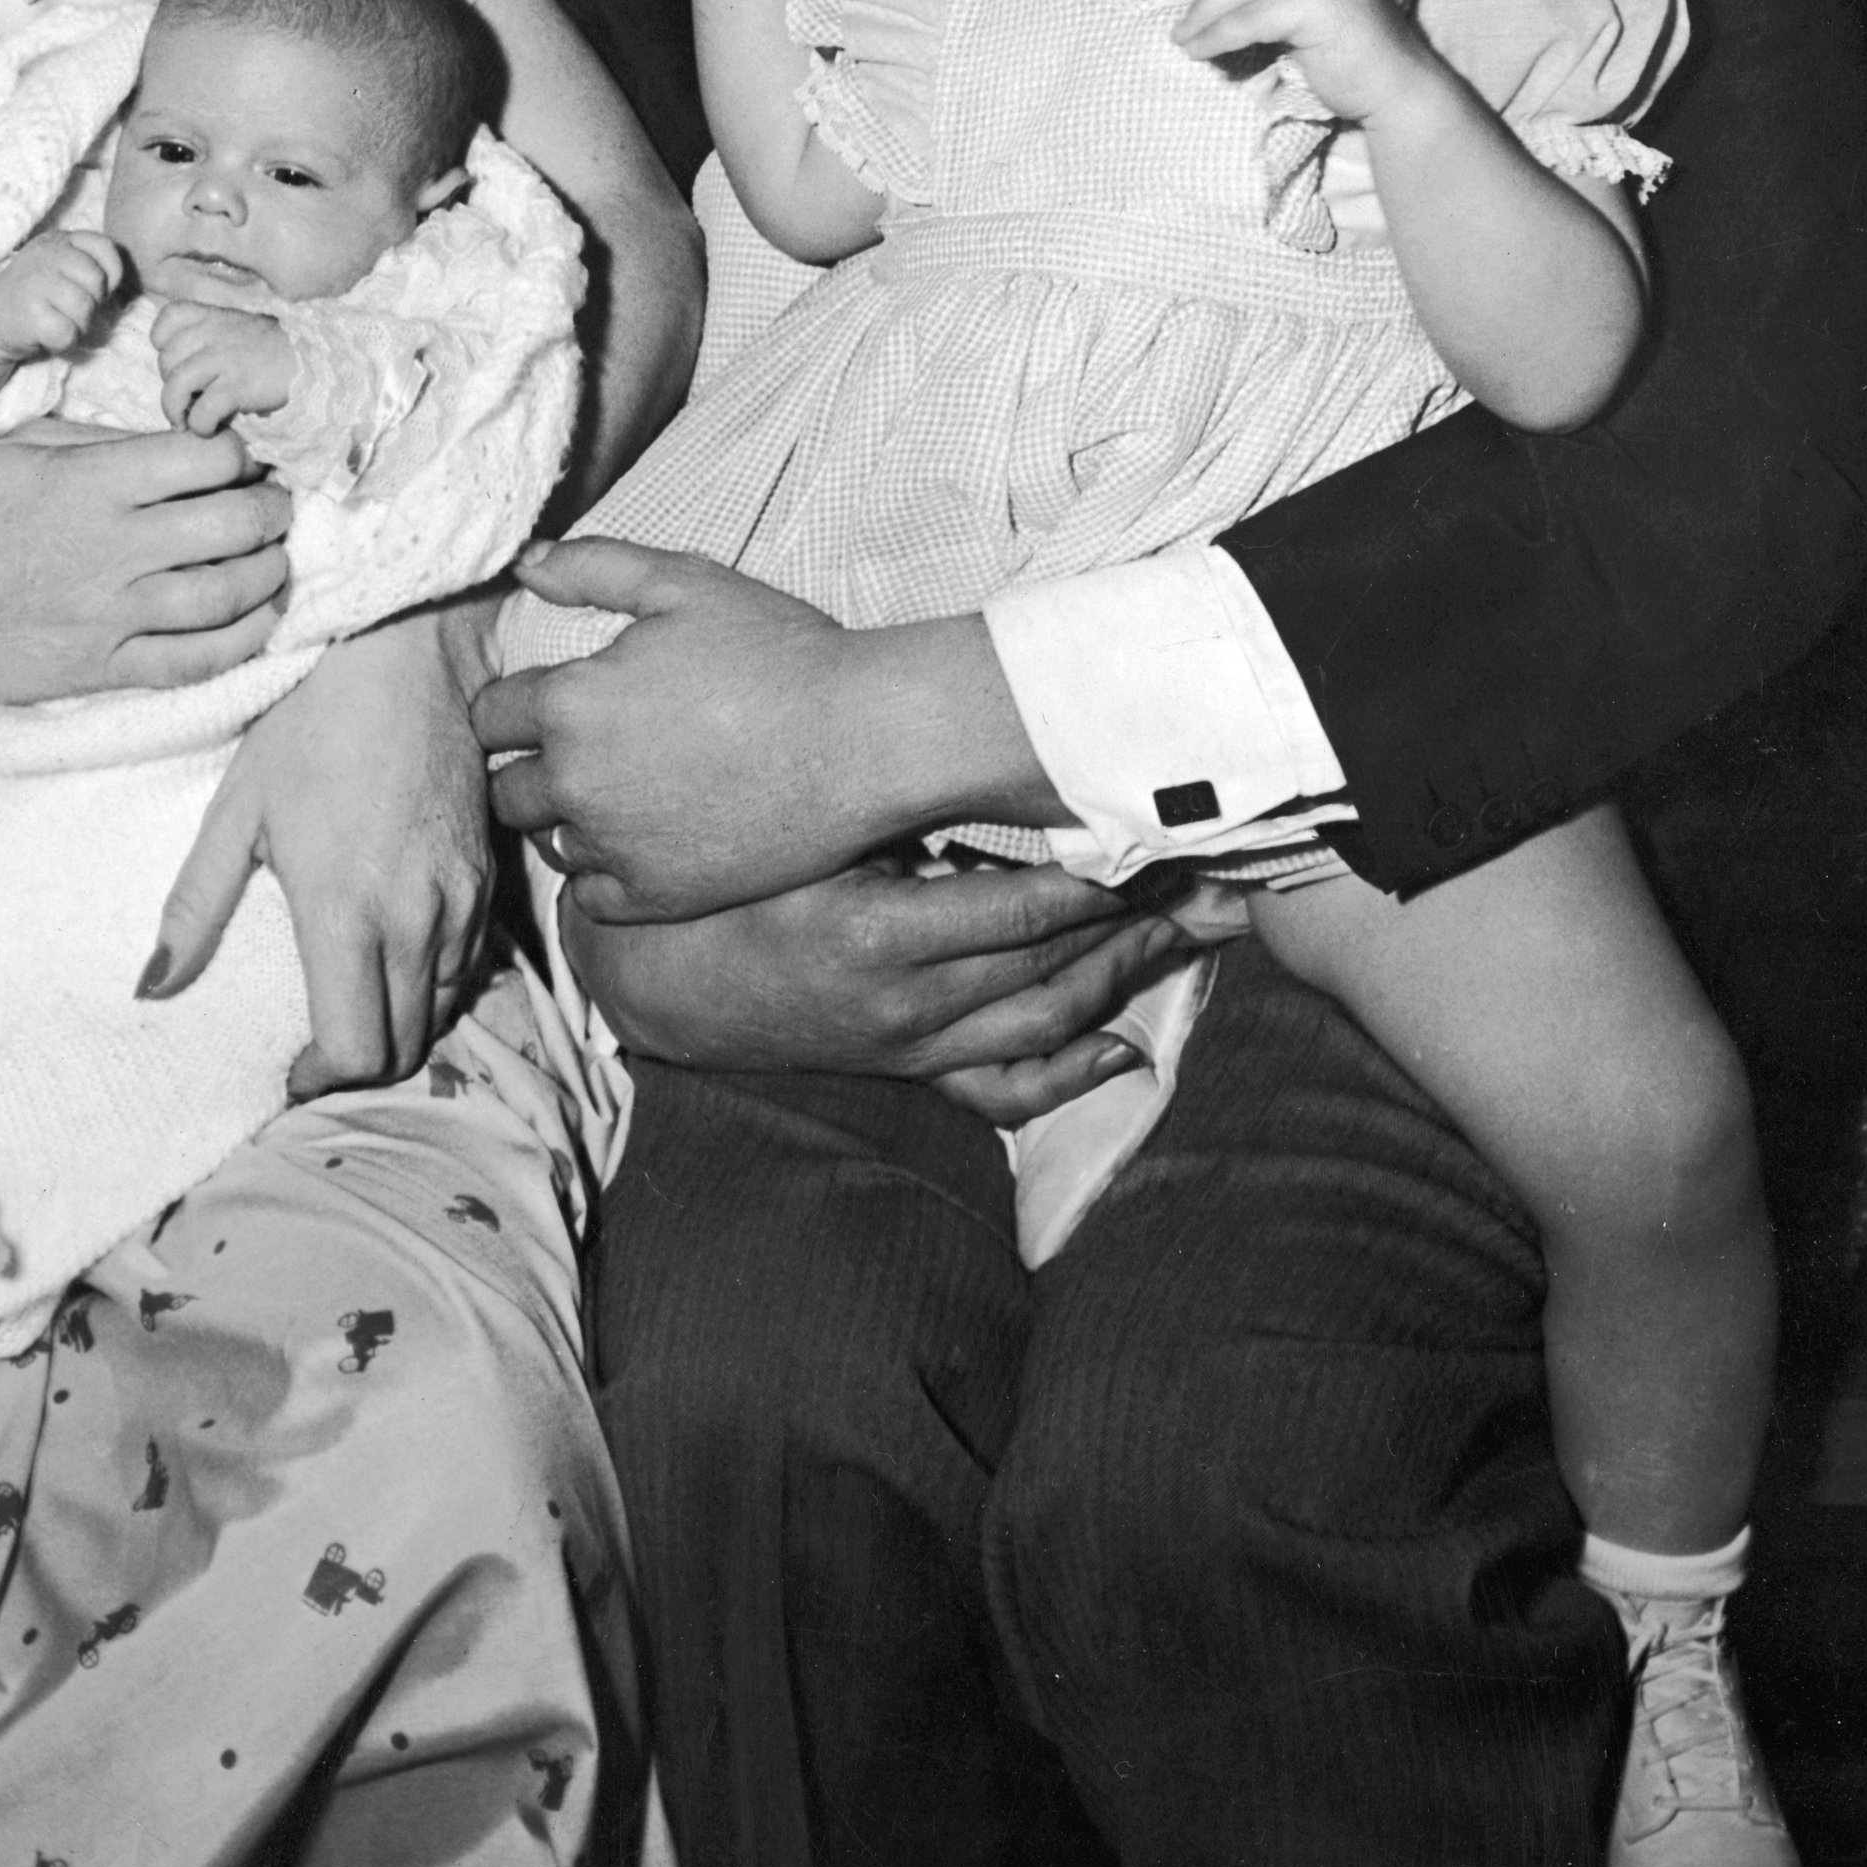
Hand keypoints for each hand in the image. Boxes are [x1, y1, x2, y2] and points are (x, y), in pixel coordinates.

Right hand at [0, 229, 125, 405]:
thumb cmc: (34, 296)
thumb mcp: (60, 267)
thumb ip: (89, 264)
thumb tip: (117, 283)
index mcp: (59, 241)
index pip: (104, 247)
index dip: (110, 274)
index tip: (95, 288)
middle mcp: (46, 256)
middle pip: (96, 280)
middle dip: (92, 302)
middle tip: (71, 309)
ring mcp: (35, 283)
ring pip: (84, 308)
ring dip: (78, 325)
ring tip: (58, 322)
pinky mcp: (29, 315)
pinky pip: (67, 333)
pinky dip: (63, 342)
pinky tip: (47, 335)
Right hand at [0, 427, 289, 697]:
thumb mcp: (23, 449)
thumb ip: (103, 441)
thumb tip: (180, 443)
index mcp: (89, 483)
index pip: (202, 459)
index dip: (239, 453)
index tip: (242, 458)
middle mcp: (108, 547)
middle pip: (230, 525)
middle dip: (270, 510)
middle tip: (276, 504)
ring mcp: (109, 614)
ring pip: (224, 595)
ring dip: (267, 573)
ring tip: (273, 557)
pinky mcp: (105, 667)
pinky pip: (194, 660)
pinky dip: (243, 640)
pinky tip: (259, 618)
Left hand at [142, 604, 490, 1094]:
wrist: (402, 654)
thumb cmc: (307, 726)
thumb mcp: (235, 812)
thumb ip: (194, 909)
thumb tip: (150, 988)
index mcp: (345, 913)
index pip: (359, 1051)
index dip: (321, 1077)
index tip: (289, 1067)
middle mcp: (415, 920)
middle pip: (406, 1045)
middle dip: (359, 1063)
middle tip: (315, 1048)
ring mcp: (461, 899)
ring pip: (443, 1008)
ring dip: (400, 1023)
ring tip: (353, 1002)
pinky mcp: (487, 874)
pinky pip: (468, 961)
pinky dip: (434, 982)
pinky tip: (393, 955)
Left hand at [151, 299, 296, 435]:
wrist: (317, 361)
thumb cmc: (278, 350)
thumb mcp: (242, 327)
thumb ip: (213, 334)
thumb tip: (185, 362)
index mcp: (216, 316)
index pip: (170, 317)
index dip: (163, 342)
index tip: (178, 361)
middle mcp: (215, 334)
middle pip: (166, 359)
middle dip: (170, 384)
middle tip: (187, 400)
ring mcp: (225, 360)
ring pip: (175, 385)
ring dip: (174, 410)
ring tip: (185, 422)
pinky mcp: (238, 387)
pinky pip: (202, 411)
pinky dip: (200, 425)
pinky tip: (211, 428)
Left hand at [474, 536, 913, 920]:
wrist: (862, 738)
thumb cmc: (778, 651)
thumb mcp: (684, 584)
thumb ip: (593, 567)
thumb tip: (526, 563)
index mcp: (568, 704)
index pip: (488, 717)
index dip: (514, 707)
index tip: (551, 704)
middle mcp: (575, 783)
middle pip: (505, 789)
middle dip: (531, 767)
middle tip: (587, 750)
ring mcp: (615, 848)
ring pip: (549, 841)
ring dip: (570, 819)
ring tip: (624, 792)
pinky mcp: (656, 897)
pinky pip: (589, 897)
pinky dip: (605, 871)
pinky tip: (645, 838)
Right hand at [561, 861, 1195, 1118]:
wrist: (653, 979)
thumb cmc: (720, 884)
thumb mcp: (793, 837)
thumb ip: (885, 819)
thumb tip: (990, 780)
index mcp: (877, 933)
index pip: (1025, 907)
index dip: (1104, 878)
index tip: (1160, 839)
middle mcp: (905, 1002)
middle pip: (1057, 965)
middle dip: (1144, 925)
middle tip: (1213, 882)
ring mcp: (909, 1045)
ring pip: (1046, 1018)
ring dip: (1127, 979)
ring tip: (1191, 935)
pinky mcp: (905, 1067)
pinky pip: (1004, 1086)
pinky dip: (1071, 1073)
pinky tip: (1125, 1048)